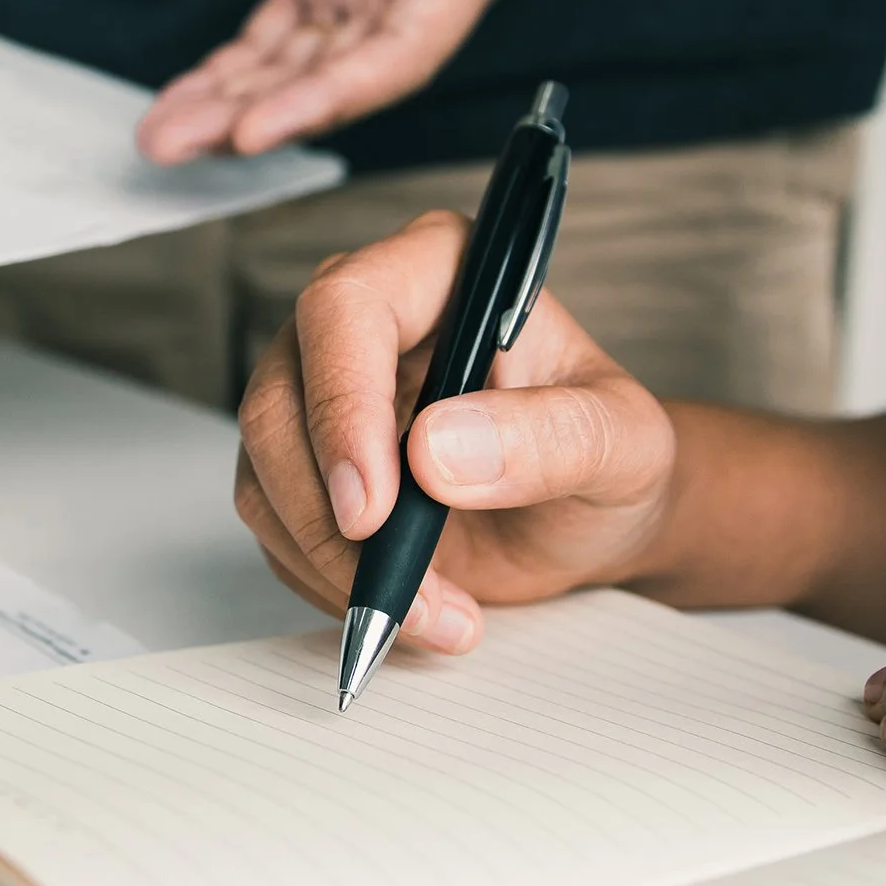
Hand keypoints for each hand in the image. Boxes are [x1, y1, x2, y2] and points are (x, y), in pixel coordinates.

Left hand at [138, 0, 573, 162]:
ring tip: (160, 138)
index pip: (401, 52)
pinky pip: (273, 38)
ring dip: (229, 107)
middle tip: (180, 143)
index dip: (334, 96)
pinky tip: (180, 105)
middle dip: (259, 115)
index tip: (262, 125)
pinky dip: (227, 72)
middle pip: (337, 78)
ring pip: (295, 68)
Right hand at [235, 210, 674, 652]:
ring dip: (333, 563)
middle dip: (327, 512)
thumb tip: (437, 452)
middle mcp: (364, 323)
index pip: (347, 307)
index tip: (374, 507)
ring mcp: (322, 395)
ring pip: (264, 472)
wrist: (590, 521)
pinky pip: (275, 527)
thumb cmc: (609, 458)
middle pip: (280, 396)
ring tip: (437, 614)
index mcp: (439, 272)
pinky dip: (328, 583)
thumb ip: (551, 438)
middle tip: (396, 587)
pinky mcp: (305, 467)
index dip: (344, 404)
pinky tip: (408, 607)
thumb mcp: (621, 446)